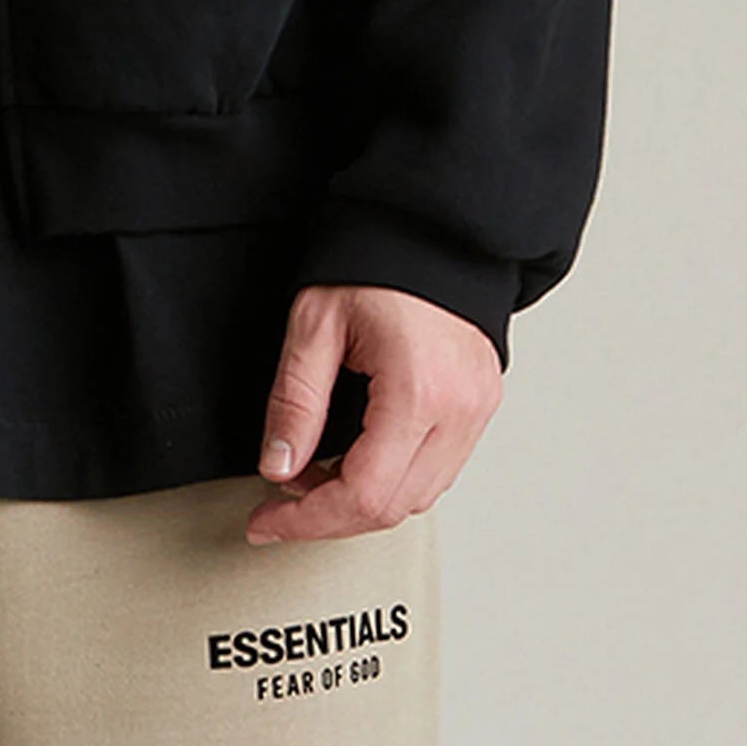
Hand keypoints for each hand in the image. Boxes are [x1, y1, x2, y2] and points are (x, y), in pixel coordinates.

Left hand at [246, 283, 502, 543]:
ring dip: (362, 500)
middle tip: (279, 501)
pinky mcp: (480, 404)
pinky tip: (357, 459)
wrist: (432, 224)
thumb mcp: (316, 322)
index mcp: (419, 391)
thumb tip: (277, 467)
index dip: (307, 520)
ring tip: (314, 474)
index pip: (364, 495)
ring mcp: (477, 411)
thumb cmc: (376, 259)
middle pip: (392, 509)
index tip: (266, 521)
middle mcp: (459, 411)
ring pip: (418, 497)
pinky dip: (392, 478)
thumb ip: (294, 400)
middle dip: (328, 516)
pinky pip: (437, 469)